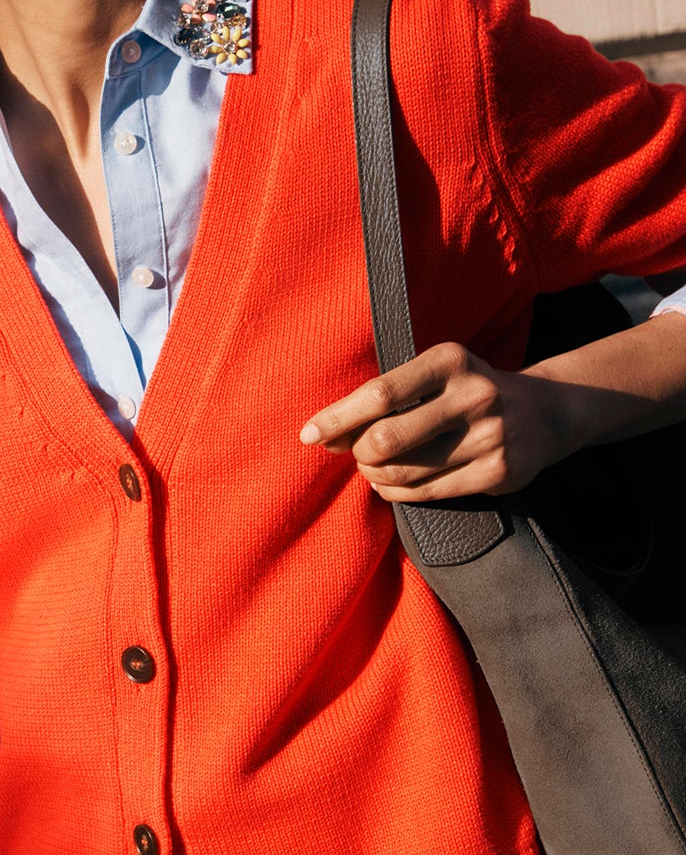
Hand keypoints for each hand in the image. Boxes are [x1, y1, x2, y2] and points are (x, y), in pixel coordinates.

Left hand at [299, 341, 565, 500]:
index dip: (338, 418)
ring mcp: (490, 436)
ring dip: (376, 477)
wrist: (547, 413)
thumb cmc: (466, 391)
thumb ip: (384, 399)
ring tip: (373, 470)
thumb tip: (324, 436)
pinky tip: (392, 487)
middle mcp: (474, 395)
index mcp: (450, 361)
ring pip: (406, 472)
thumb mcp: (434, 376)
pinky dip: (398, 494)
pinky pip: (429, 493)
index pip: (380, 393)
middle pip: (388, 439)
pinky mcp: (499, 473)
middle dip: (360, 453)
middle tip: (356, 455)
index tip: (308, 434)